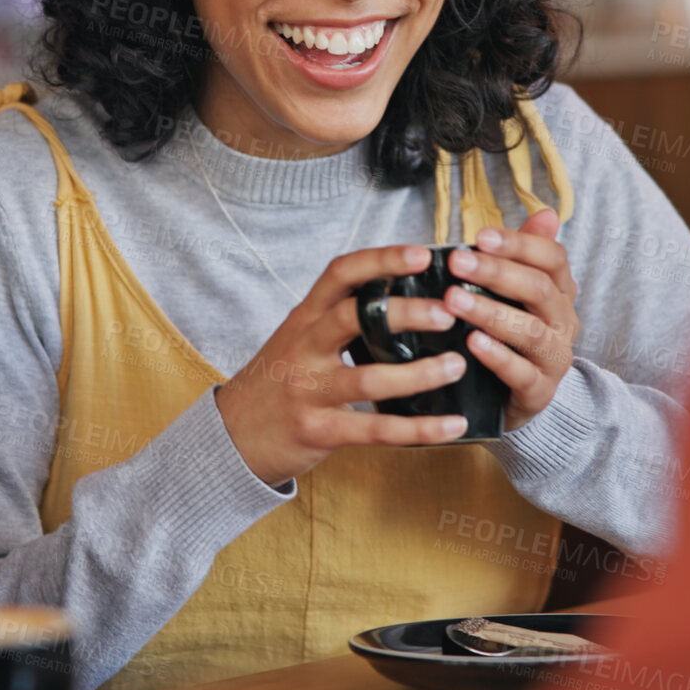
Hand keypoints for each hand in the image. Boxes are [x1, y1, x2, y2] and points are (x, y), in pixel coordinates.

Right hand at [217, 244, 474, 485]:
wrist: (231, 436)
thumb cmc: (277, 381)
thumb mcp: (299, 339)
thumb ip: (340, 320)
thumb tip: (406, 299)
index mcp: (304, 318)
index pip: (340, 274)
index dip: (381, 260)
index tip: (422, 254)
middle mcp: (304, 348)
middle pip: (353, 318)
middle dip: (404, 312)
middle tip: (448, 312)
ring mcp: (309, 390)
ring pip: (368, 379)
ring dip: (419, 374)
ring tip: (458, 365)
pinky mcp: (319, 430)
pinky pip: (375, 431)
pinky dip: (419, 430)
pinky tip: (452, 425)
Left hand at [441, 210, 578, 432]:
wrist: (515, 398)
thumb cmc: (510, 335)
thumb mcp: (516, 294)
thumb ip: (524, 256)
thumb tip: (546, 213)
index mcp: (560, 292)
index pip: (552, 258)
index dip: (518, 244)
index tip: (479, 236)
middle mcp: (564, 322)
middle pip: (539, 289)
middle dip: (496, 273)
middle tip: (456, 262)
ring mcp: (554, 358)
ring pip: (530, 331)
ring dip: (490, 312)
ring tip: (454, 301)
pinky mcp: (539, 392)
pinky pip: (522, 373)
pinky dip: (497, 356)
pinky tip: (471, 342)